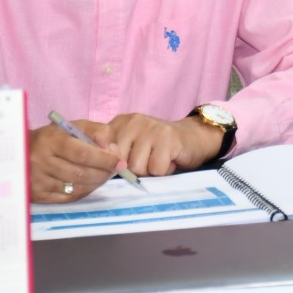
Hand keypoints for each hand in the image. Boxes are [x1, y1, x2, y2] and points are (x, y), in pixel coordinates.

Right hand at [27, 120, 125, 202]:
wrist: (18, 151)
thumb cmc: (52, 137)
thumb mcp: (72, 126)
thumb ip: (95, 131)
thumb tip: (111, 148)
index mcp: (51, 140)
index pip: (83, 153)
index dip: (104, 159)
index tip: (119, 162)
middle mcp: (41, 161)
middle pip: (80, 173)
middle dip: (103, 173)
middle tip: (115, 170)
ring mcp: (37, 181)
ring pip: (75, 188)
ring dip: (95, 183)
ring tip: (103, 176)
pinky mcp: (36, 195)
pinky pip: (67, 198)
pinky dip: (83, 192)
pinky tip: (89, 184)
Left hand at [95, 113, 223, 176]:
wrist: (194, 138)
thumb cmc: (158, 148)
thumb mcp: (131, 148)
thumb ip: (114, 154)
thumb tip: (104, 164)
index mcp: (119, 123)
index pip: (98, 142)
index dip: (105, 160)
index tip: (115, 166)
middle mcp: (133, 121)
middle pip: (118, 161)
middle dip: (132, 169)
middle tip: (146, 161)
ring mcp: (150, 127)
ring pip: (137, 167)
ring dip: (149, 171)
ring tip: (158, 160)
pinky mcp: (168, 137)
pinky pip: (156, 169)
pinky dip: (164, 170)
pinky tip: (170, 160)